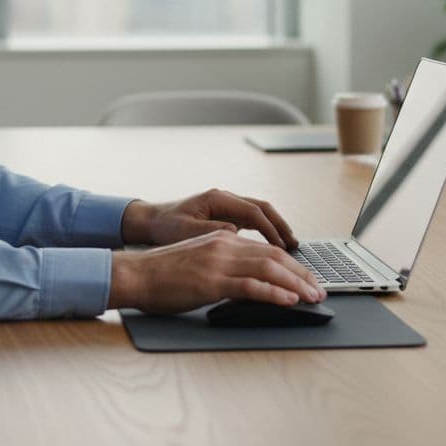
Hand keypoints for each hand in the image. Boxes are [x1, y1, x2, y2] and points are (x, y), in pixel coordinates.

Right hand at [108, 230, 325, 313]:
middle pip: (274, 257)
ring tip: (312, 297)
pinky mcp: (211, 281)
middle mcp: (225, 246)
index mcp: (223, 240)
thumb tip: (247, 280)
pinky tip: (289, 301)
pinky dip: (274, 293)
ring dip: (296, 284)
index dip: (292, 265)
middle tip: (319, 290)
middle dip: (302, 275)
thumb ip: (223, 265)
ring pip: (269, 269)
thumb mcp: (198, 261)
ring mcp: (218, 263)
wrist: (134, 274)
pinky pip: (251, 286)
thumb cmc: (161, 273)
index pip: (267, 250)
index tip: (308, 279)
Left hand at [120, 189, 299, 249]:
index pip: (253, 212)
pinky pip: (251, 221)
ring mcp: (226, 206)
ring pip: (259, 214)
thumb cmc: (165, 226)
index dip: (270, 230)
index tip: (281, 247)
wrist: (151, 221)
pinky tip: (271, 247)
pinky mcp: (224, 215)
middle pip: (262, 208)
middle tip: (294, 245)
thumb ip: (211, 231)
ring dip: (275, 228)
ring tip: (289, 247)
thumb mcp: (186, 230)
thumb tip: (234, 232)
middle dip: (280, 226)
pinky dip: (264, 232)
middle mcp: (225, 198)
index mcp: (217, 199)